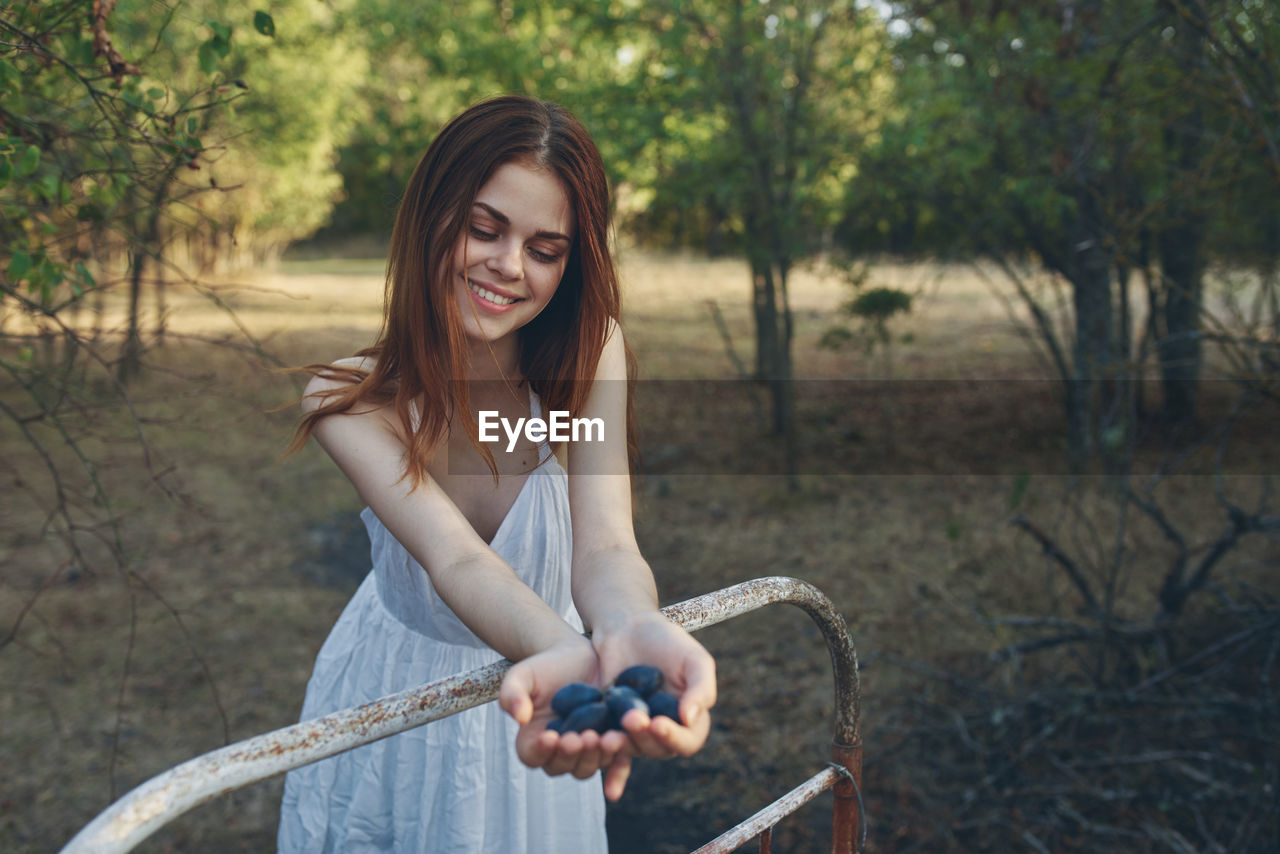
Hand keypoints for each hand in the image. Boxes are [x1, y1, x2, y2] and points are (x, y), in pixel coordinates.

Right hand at [498, 637, 632, 793]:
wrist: (579, 656)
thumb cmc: (545, 666)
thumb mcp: (523, 675)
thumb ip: (512, 694)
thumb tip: (519, 718)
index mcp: (533, 739)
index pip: (532, 755)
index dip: (541, 751)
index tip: (550, 736)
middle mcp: (558, 751)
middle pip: (561, 766)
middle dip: (572, 755)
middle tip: (582, 737)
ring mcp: (585, 750)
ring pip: (587, 767)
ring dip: (596, 757)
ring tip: (606, 738)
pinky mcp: (608, 743)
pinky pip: (614, 762)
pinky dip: (618, 765)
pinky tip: (622, 748)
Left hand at [592, 611, 717, 794]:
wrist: (627, 625)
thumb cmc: (667, 639)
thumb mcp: (694, 657)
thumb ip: (701, 687)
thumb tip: (692, 719)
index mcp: (691, 717)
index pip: (689, 740)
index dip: (675, 737)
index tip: (658, 722)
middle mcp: (666, 728)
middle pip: (659, 750)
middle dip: (645, 738)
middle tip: (631, 718)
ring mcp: (638, 730)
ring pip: (634, 751)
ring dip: (624, 748)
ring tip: (609, 735)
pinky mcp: (612, 727)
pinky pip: (614, 754)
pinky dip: (614, 774)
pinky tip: (610, 791)